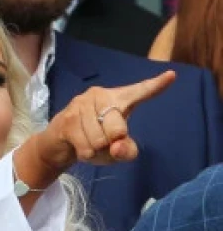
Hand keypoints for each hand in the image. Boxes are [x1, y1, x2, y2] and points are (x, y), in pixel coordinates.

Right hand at [31, 71, 175, 172]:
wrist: (58, 140)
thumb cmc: (94, 140)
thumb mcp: (116, 149)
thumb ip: (127, 150)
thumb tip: (117, 146)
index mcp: (118, 98)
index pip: (139, 91)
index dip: (155, 86)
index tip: (171, 76)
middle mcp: (100, 95)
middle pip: (118, 129)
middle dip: (111, 144)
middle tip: (103, 143)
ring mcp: (81, 104)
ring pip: (99, 141)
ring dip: (96, 152)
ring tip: (90, 145)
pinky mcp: (67, 118)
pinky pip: (85, 146)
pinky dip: (86, 155)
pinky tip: (81, 147)